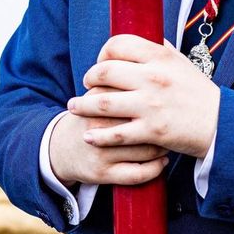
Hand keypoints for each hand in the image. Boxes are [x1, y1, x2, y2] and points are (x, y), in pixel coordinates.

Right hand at [48, 88, 167, 185]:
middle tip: (173, 122)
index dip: (159, 98)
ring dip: (163, 146)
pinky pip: (138, 174)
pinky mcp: (103, 173)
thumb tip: (154, 59)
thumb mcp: (97, 93)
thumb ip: (119, 77)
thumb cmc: (89, 117)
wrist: (60, 149)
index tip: (170, 101)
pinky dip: (155, 168)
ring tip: (168, 141)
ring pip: (146, 150)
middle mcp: (97, 126)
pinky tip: (162, 161)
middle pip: (144, 122)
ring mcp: (100, 151)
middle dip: (163, 123)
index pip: (137, 96)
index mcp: (98, 101)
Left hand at [70, 34, 219, 156]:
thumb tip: (135, 40)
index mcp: (160, 58)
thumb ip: (158, 50)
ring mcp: (150, 106)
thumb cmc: (199, 94)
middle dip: (88, 78)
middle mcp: (153, 78)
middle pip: (103, 72)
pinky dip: (98, 135)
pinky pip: (115, 133)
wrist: (224, 125)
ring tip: (74, 107)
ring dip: (82, 105)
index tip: (101, 63)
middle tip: (86, 85)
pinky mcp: (151, 132)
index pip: (117, 45)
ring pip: (102, 103)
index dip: (103, 53)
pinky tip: (89, 135)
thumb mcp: (182, 63)